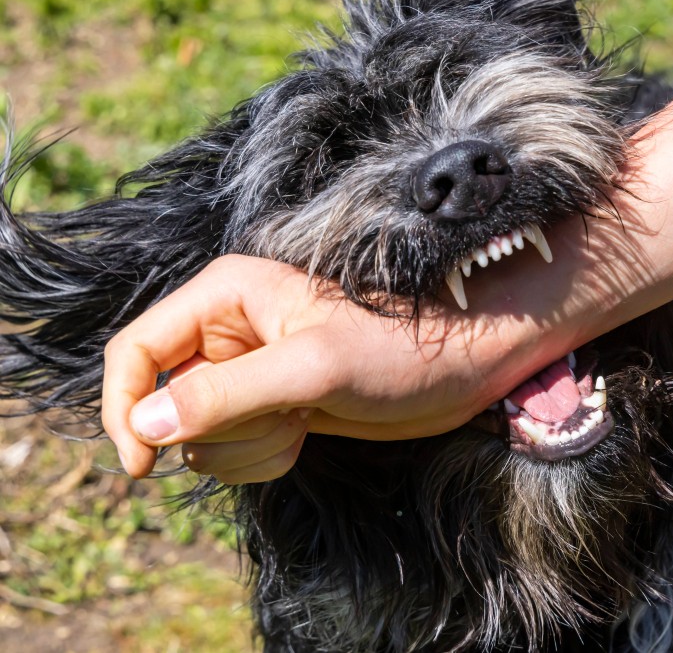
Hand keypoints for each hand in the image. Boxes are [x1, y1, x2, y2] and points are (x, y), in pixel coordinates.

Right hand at [101, 254, 546, 481]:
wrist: (462, 367)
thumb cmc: (402, 350)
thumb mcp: (312, 370)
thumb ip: (225, 395)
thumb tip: (144, 425)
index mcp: (225, 294)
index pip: (135, 350)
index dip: (124, 407)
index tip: (141, 464)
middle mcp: (228, 328)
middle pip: (164, 401)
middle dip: (214, 430)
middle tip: (280, 418)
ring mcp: (249, 368)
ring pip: (197, 434)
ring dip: (243, 447)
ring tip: (300, 422)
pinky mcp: (272, 403)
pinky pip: (231, 449)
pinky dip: (261, 457)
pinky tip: (306, 433)